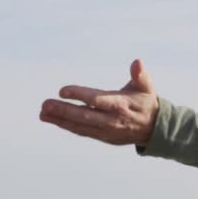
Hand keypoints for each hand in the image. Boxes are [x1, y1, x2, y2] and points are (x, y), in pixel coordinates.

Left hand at [39, 59, 159, 145]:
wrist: (155, 129)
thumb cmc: (145, 102)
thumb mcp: (146, 87)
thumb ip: (140, 75)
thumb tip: (137, 62)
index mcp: (122, 105)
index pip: (98, 100)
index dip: (80, 96)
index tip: (63, 91)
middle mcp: (112, 120)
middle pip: (85, 116)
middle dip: (64, 111)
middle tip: (45, 104)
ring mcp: (106, 131)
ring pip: (80, 126)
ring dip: (60, 120)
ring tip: (42, 113)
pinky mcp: (102, 136)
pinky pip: (81, 131)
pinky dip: (66, 126)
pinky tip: (51, 119)